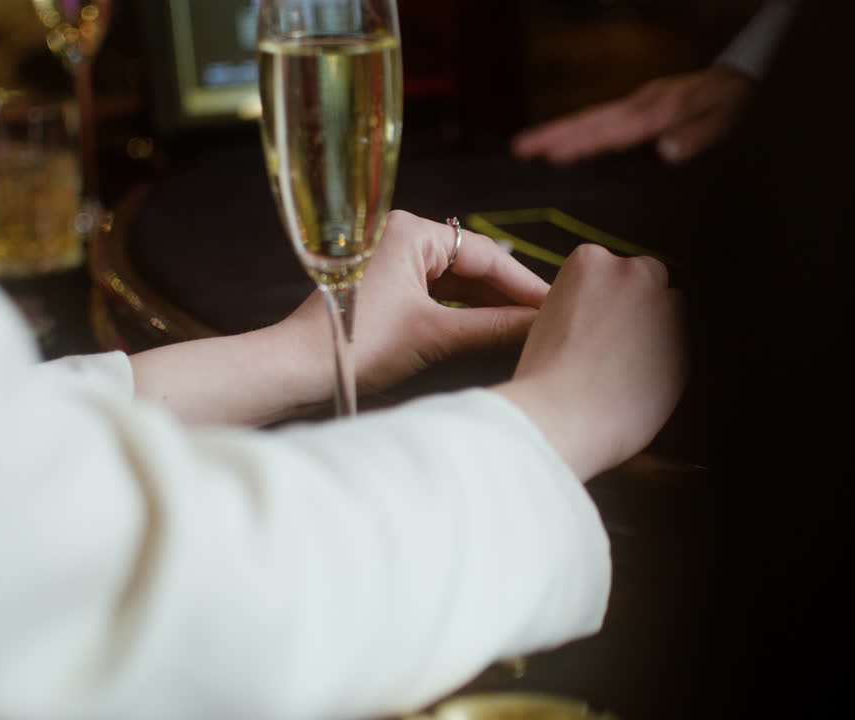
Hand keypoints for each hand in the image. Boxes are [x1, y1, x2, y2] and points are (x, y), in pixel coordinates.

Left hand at [285, 210, 550, 394]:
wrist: (296, 369)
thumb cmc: (358, 344)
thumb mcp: (434, 334)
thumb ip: (492, 326)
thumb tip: (540, 324)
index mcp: (411, 232)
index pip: (485, 254)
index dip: (524, 283)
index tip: (557, 305)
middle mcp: (401, 237)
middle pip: (472, 265)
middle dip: (508, 294)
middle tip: (551, 318)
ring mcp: (392, 261)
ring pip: (455, 282)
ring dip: (488, 305)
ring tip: (529, 327)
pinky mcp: (385, 287)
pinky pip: (437, 295)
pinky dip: (463, 313)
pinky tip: (492, 329)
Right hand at [494, 245, 685, 478]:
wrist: (560, 416)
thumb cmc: (547, 381)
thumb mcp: (551, 322)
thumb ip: (584, 304)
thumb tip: (609, 314)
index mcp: (590, 260)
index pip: (612, 270)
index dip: (607, 302)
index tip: (599, 327)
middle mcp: (632, 271)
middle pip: (647, 278)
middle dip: (639, 307)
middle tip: (620, 346)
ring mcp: (663, 302)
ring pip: (675, 308)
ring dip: (661, 330)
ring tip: (634, 368)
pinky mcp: (688, 337)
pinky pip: (688, 343)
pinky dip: (675, 360)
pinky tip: (646, 382)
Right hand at [511, 66, 755, 165]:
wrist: (746, 76)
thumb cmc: (737, 100)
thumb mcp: (728, 117)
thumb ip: (699, 134)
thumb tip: (667, 153)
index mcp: (659, 111)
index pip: (612, 131)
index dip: (580, 144)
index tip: (548, 155)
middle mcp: (643, 104)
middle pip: (591, 121)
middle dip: (554, 135)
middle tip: (520, 148)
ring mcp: (641, 103)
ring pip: (594, 118)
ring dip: (561, 132)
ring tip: (530, 146)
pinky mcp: (643, 106)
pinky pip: (606, 120)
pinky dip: (582, 130)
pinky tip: (570, 140)